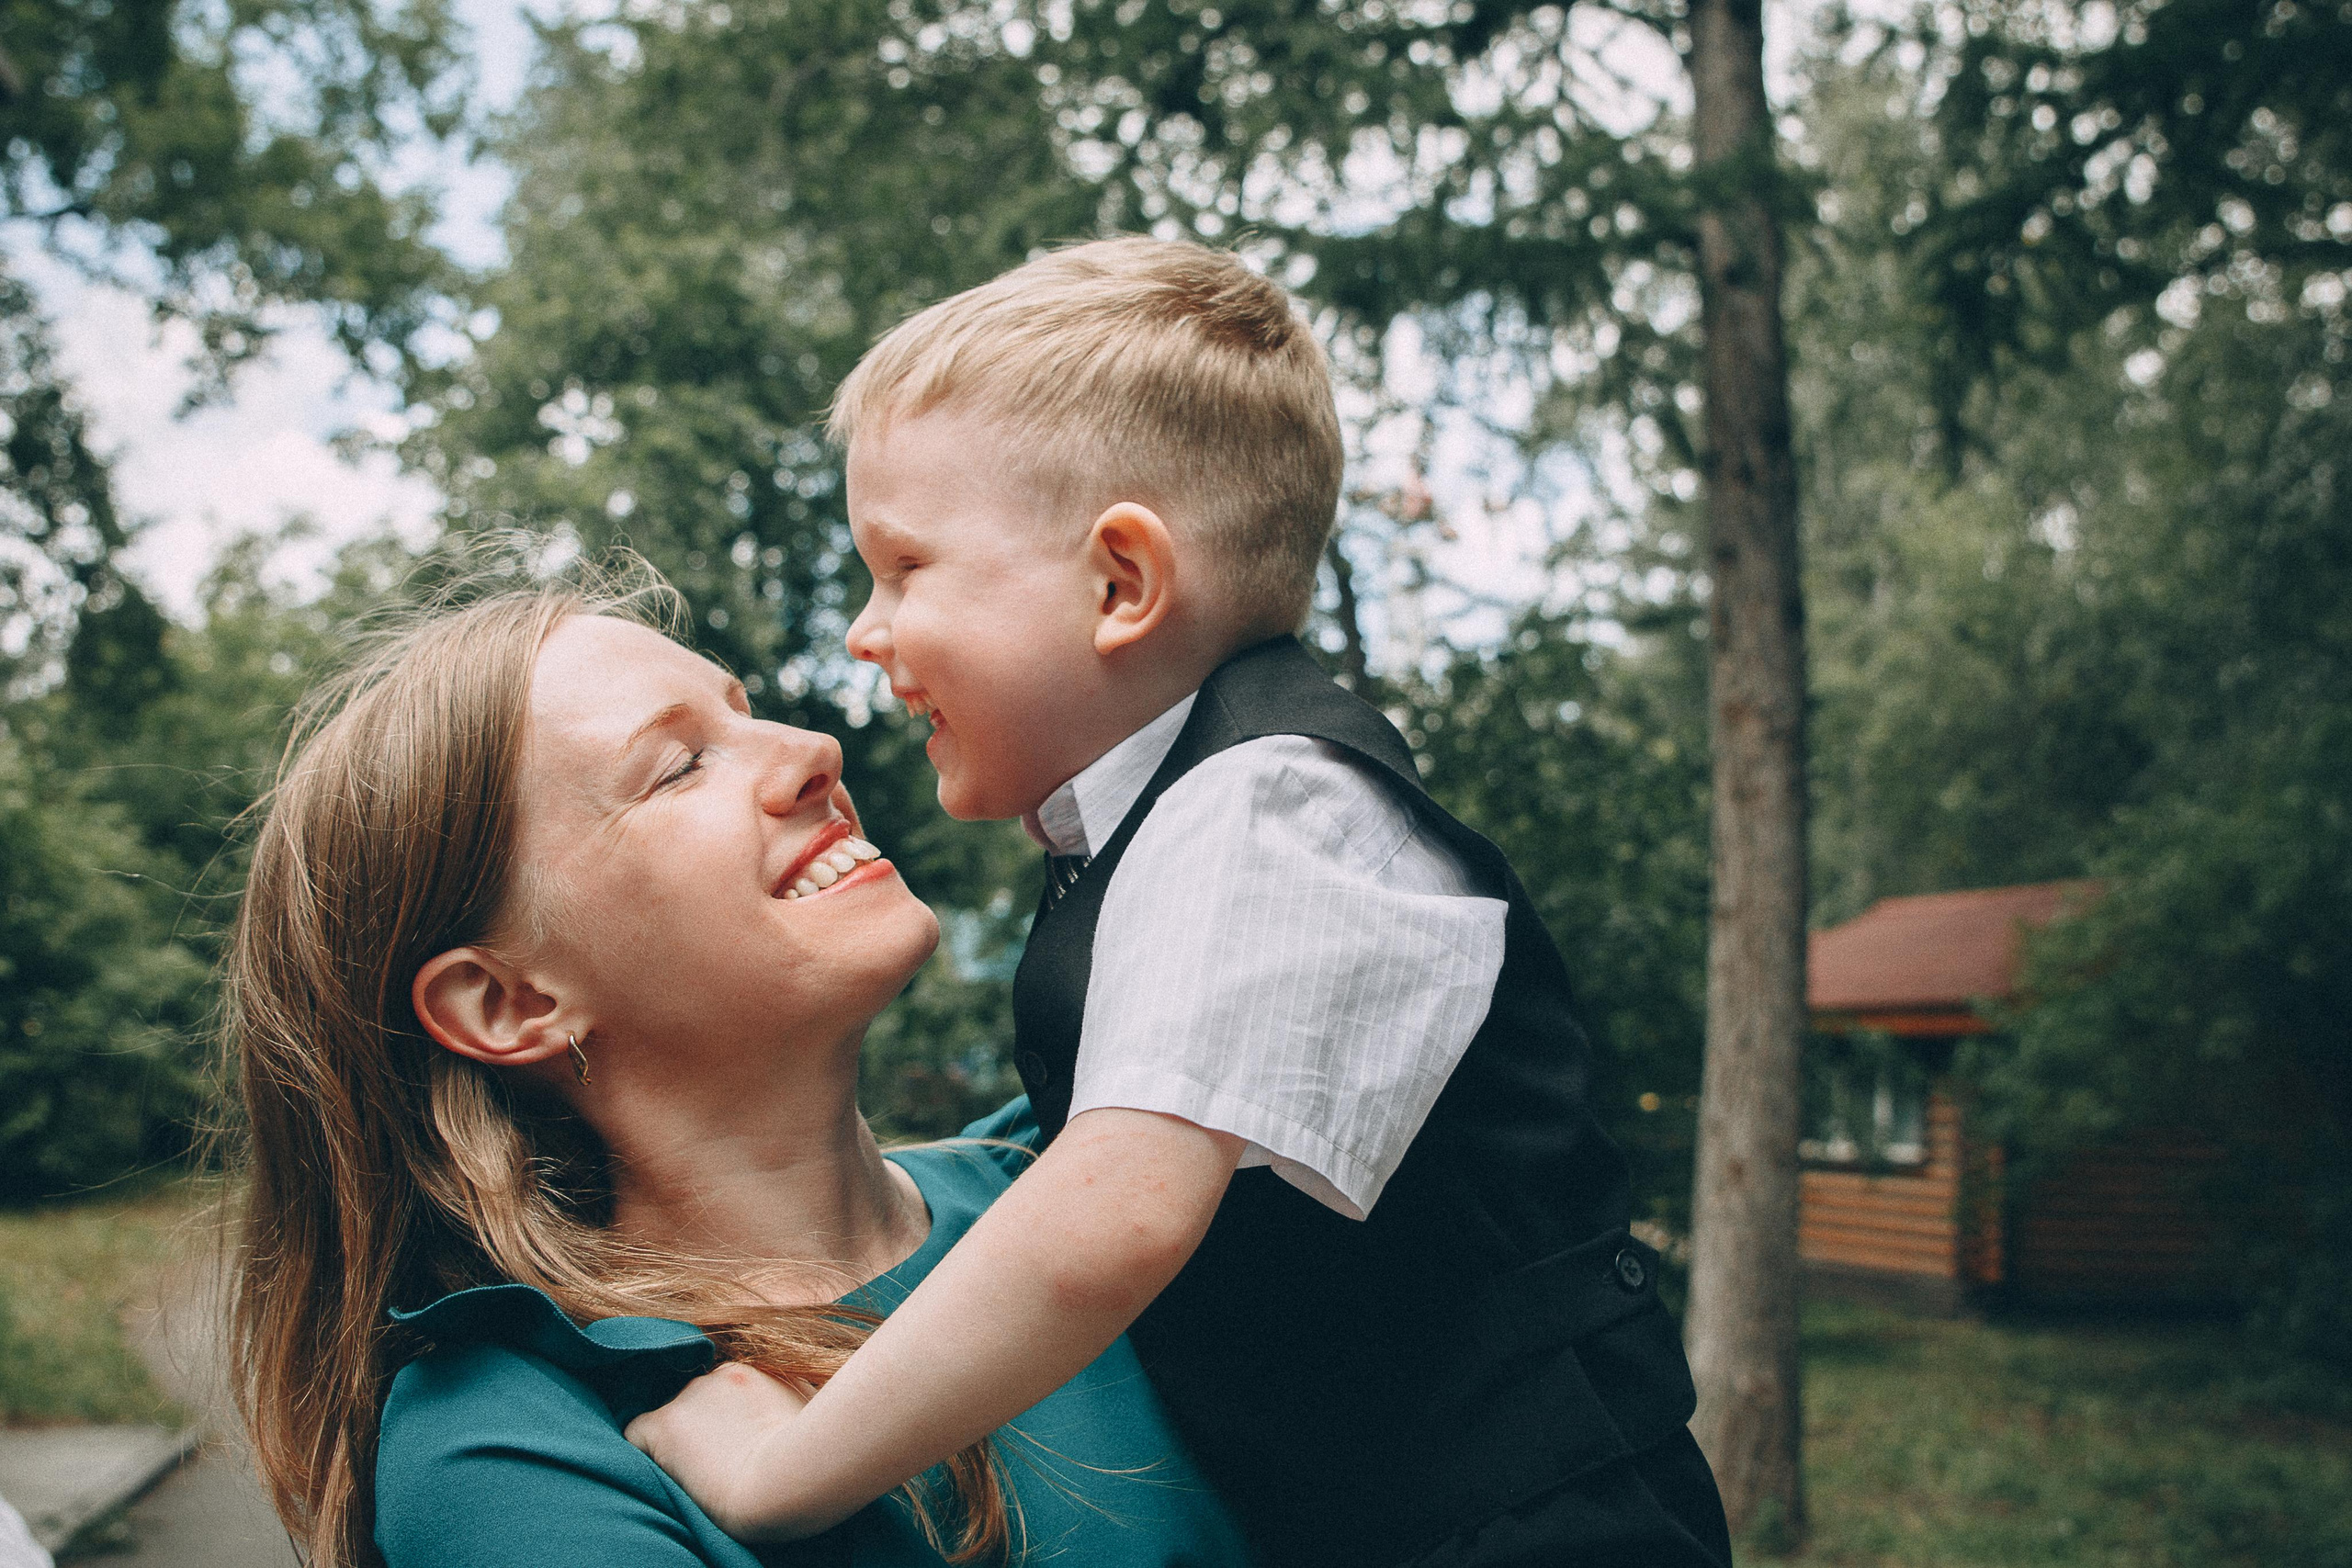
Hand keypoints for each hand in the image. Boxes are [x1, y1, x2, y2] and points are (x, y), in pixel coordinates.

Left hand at [624, 1362, 820, 1542]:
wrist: (786, 1479)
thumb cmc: (811, 1452)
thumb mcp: (810, 1409)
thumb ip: (792, 1395)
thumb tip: (789, 1400)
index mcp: (756, 1372)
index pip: (728, 1392)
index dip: (731, 1420)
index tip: (741, 1444)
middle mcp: (718, 1376)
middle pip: (699, 1402)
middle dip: (708, 1429)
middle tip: (726, 1463)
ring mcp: (690, 1397)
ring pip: (672, 1420)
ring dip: (683, 1442)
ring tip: (705, 1475)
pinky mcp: (664, 1425)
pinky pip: (637, 1434)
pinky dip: (647, 1453)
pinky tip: (669, 1473)